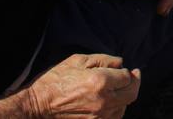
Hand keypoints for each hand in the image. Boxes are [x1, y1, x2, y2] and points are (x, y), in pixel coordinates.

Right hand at [22, 54, 140, 118]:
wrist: (37, 105)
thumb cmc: (55, 80)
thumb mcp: (78, 60)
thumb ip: (104, 59)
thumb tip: (121, 63)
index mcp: (99, 81)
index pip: (127, 77)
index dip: (129, 72)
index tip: (128, 69)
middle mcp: (103, 100)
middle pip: (131, 93)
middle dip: (135, 82)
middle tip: (134, 76)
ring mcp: (98, 116)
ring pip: (125, 106)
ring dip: (126, 96)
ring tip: (121, 88)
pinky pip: (114, 117)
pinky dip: (118, 109)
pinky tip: (113, 102)